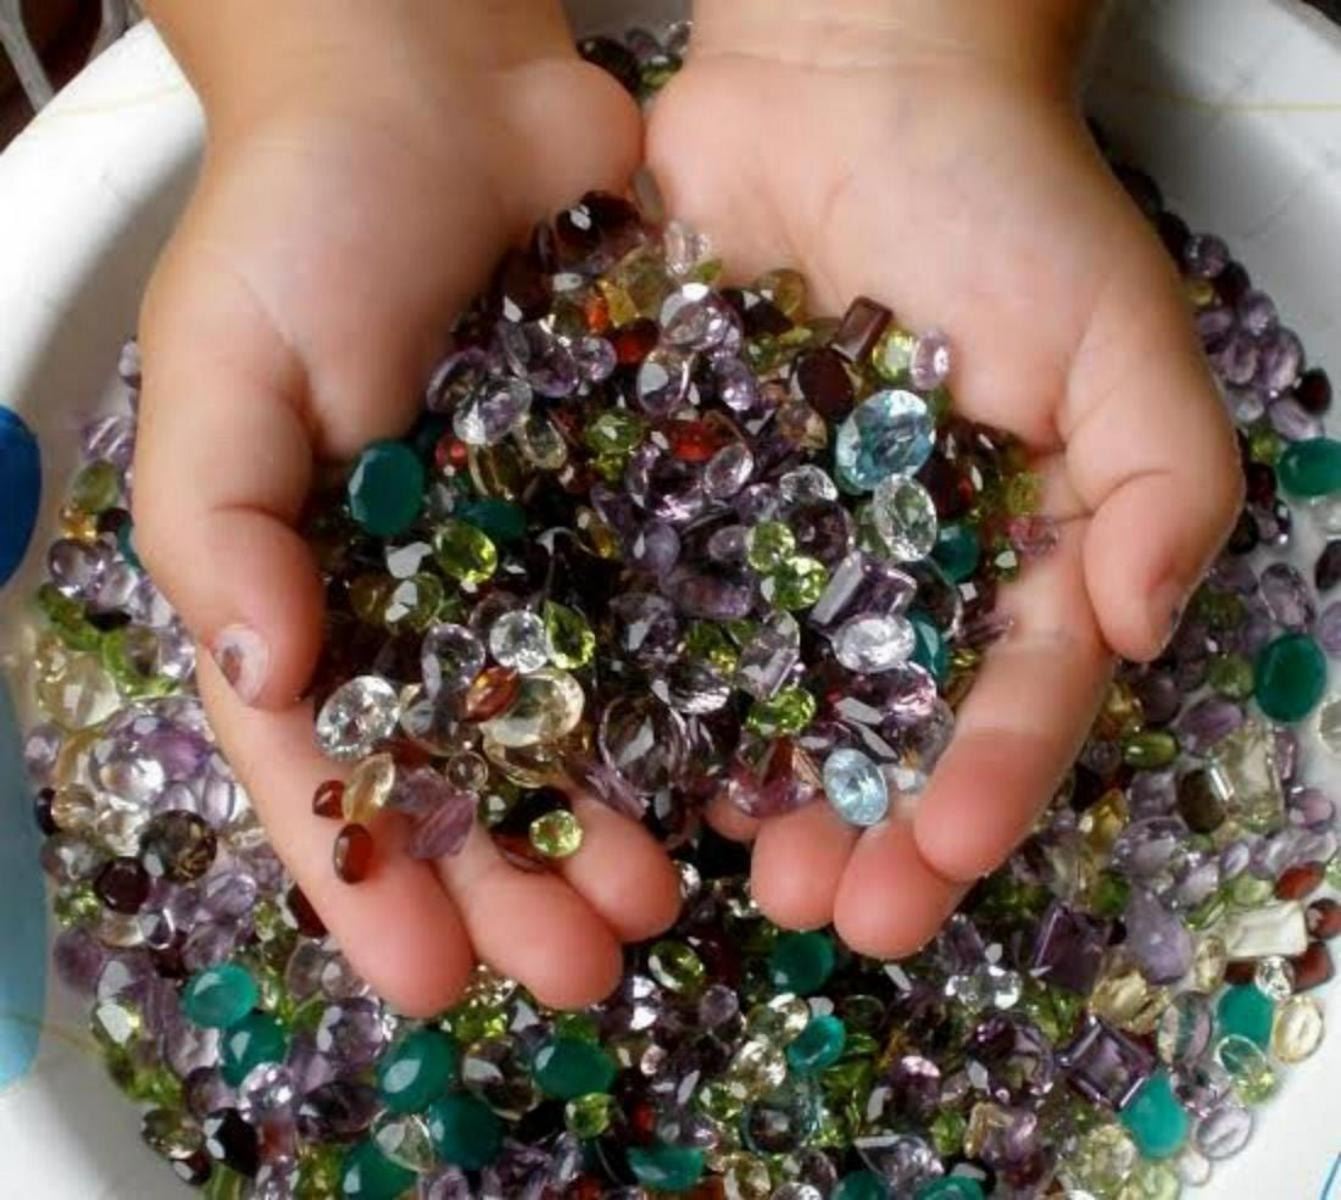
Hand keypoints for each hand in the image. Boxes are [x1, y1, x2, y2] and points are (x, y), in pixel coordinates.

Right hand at [133, 3, 679, 1015]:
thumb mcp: (221, 368)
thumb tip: (267, 675)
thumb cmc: (305, 218)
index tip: (428, 977)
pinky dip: (704, 699)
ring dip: (619, 817)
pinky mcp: (643, 497)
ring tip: (665, 898)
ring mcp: (548, 554)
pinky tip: (742, 775)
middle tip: (588, 963)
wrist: (446, 86)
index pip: (335, 770)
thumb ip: (219, 527)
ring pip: (590, 721)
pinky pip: (677, 616)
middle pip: (478, 773)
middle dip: (520, 879)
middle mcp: (439, 596)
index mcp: (319, 589)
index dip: (372, 881)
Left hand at [647, 0, 1240, 954]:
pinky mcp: (668, 488)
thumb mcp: (1122, 333)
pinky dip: (628, 668)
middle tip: (817, 906)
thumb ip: (1164, 480)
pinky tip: (605, 743)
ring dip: (733, 784)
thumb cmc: (1002, 202)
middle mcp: (878, 573)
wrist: (847, 82)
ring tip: (712, 864)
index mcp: (997, 558)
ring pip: (751, 689)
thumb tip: (1145, 627)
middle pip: (867, 728)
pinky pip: (646, 590)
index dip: (980, 788)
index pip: (1002, 700)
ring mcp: (766, 539)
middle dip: (852, 828)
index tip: (941, 865)